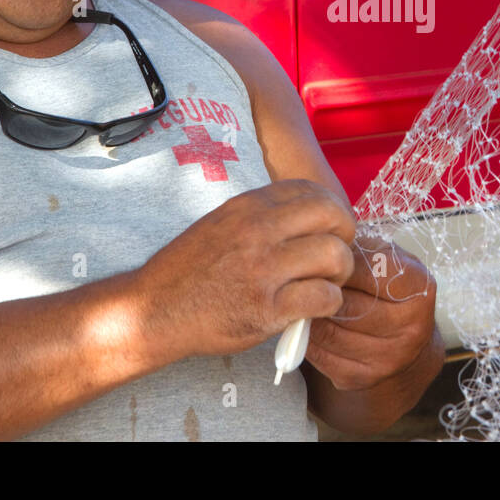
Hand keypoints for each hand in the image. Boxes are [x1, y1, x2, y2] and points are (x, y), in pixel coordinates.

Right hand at [135, 179, 356, 361]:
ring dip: (340, 273)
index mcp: (248, 206)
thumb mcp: (223, 223)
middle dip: (345, 236)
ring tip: (326, 283)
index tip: (331, 228)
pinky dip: (328, 303)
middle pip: (333, 217)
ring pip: (335, 257)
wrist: (154, 309)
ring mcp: (263, 270)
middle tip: (336, 255)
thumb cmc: (190, 270)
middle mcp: (257, 231)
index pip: (312, 190)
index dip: (332, 209)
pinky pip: (323, 297)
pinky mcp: (267, 309)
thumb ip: (264, 215)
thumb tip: (313, 215)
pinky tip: (315, 307)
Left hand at [305, 237, 440, 391]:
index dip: (338, 263)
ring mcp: (388, 358)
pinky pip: (320, 354)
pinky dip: (307, 337)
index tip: (324, 257)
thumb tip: (320, 246)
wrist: (409, 340)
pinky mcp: (362, 378)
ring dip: (310, 314)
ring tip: (304, 299)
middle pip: (346, 305)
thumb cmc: (390, 289)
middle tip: (305, 279)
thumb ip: (359, 249)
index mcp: (420, 288)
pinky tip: (309, 323)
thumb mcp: (387, 259)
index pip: (367, 270)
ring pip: (328, 332)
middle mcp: (411, 327)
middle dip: (320, 290)